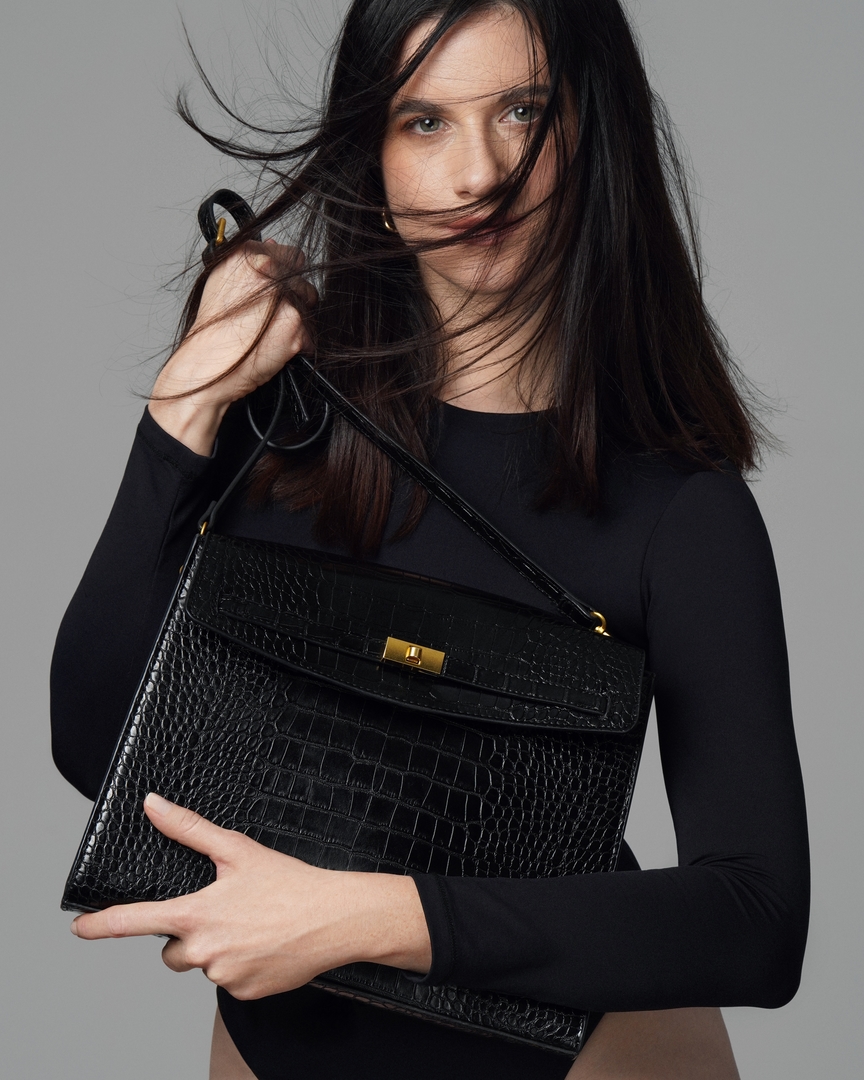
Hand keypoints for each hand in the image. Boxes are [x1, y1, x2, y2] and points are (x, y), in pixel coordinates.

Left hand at [70, 794, 431, 1000]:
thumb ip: (188, 828)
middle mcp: (204, 952)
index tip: (79, 928)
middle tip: (225, 912)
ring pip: (204, 965)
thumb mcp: (237, 850)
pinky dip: (242, 964)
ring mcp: (224, 976)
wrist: (333, 918)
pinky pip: (230, 980)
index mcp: (196, 914)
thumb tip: (154, 805)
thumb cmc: (288, 882)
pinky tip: (266, 944)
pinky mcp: (245, 993)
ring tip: (255, 925)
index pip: (135, 922)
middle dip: (189, 935)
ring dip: (219, 948)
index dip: (102, 925)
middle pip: (173, 951)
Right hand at [148, 240, 316, 455]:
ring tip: (269, 333)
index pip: (289, 254)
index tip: (276, 288)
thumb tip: (273, 244)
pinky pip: (309, 334)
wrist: (208, 362)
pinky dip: (297, 344)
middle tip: (270, 317)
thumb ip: (251, 262)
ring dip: (297, 320)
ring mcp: (284, 297)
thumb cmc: (211, 328)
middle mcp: (268, 271)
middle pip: (302, 281)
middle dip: (293, 297)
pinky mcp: (295, 324)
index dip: (285, 273)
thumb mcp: (222, 282)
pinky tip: (273, 348)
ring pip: (309, 305)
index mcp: (249, 255)